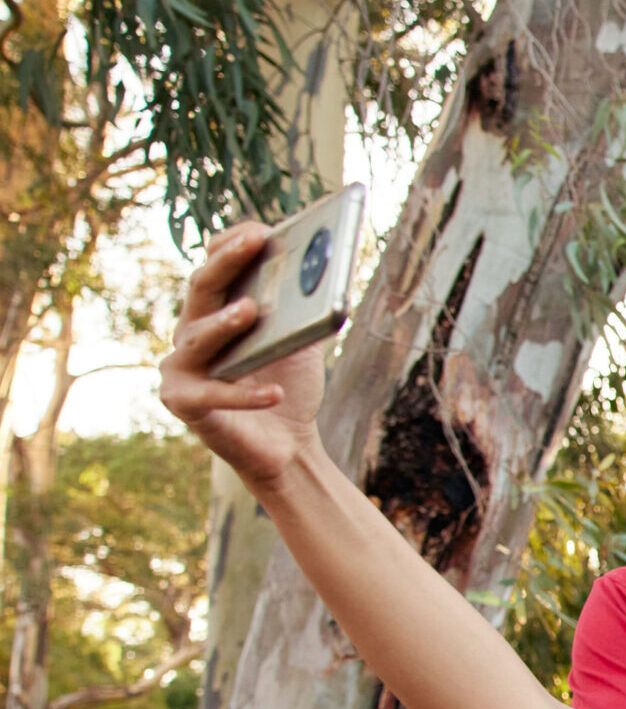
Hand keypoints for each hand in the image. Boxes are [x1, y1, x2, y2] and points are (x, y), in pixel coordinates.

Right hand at [157, 223, 328, 486]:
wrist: (285, 444)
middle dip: (227, 261)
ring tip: (250, 310)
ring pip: (198, 337)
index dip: (233, 244)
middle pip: (203, 288)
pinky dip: (245, 394)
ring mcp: (181, 366)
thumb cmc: (288, 384)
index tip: (261, 229)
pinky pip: (213, 395)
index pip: (215, 265)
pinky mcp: (182, 402)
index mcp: (215, 310)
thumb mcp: (300, 341)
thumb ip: (306, 308)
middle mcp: (191, 330)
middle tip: (254, 242)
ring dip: (223, 322)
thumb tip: (327, 270)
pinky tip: (275, 392)